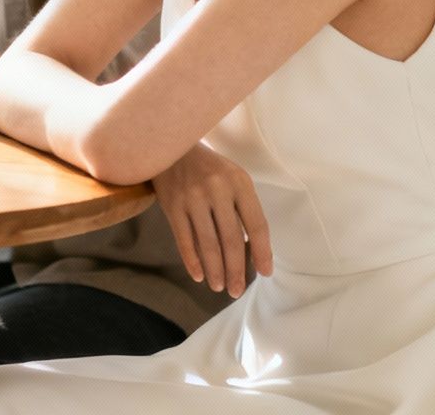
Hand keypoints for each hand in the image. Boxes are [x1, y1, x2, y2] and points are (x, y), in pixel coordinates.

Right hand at [151, 143, 270, 298]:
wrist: (169, 145)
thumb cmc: (208, 168)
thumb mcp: (232, 178)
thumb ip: (242, 208)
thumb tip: (252, 251)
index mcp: (239, 182)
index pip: (257, 224)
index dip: (263, 252)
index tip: (265, 272)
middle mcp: (217, 189)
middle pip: (232, 239)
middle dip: (236, 269)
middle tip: (237, 290)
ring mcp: (192, 197)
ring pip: (208, 243)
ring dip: (215, 270)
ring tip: (219, 286)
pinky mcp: (172, 204)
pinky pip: (184, 239)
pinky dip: (192, 261)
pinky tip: (198, 275)